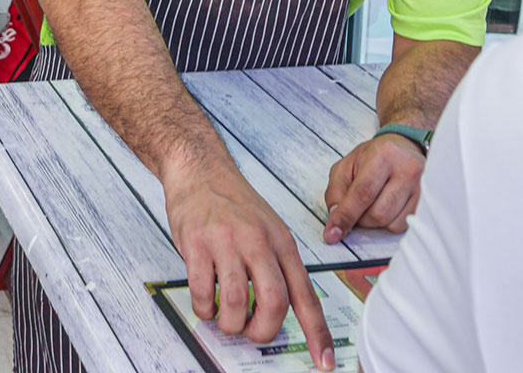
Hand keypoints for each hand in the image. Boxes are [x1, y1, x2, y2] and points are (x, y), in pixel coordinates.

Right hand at [163, 158, 334, 366]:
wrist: (200, 169)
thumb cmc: (234, 203)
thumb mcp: (269, 228)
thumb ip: (277, 266)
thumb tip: (280, 312)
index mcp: (282, 243)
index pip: (305, 295)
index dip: (317, 332)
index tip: (324, 362)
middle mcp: (259, 242)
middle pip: (274, 304)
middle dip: (262, 332)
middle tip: (251, 332)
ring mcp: (227, 243)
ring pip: (237, 304)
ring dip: (230, 324)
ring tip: (225, 318)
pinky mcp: (197, 244)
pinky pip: (204, 293)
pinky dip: (205, 309)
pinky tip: (205, 303)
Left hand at [322, 132, 426, 242]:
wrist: (404, 147)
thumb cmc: (374, 157)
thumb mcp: (346, 165)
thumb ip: (336, 191)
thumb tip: (336, 220)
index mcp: (383, 154)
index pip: (362, 193)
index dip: (345, 216)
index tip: (332, 234)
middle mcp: (408, 169)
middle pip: (378, 213)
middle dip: (361, 219)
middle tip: (357, 209)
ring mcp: (423, 186)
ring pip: (392, 223)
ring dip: (376, 222)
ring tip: (375, 204)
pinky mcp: (431, 201)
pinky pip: (406, 226)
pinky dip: (391, 222)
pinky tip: (389, 207)